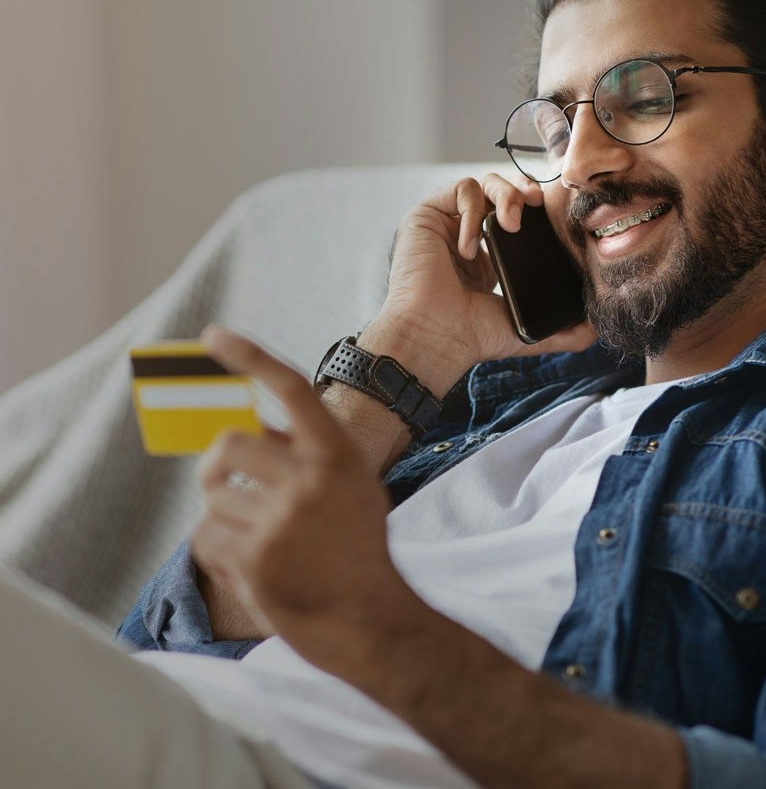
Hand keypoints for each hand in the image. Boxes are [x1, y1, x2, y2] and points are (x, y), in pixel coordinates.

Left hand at [191, 326, 408, 653]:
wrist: (370, 621)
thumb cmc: (356, 547)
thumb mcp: (351, 485)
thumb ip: (307, 453)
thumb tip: (245, 430)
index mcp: (339, 452)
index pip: (290, 387)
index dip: (249, 356)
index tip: (212, 337)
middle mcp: (312, 478)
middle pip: (229, 443)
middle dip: (218, 464)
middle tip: (227, 483)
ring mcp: (283, 519)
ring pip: (211, 492)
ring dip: (223, 512)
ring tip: (258, 537)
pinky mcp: (256, 558)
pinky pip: (204, 535)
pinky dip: (216, 548)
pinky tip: (252, 565)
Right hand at [370, 172, 594, 384]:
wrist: (436, 337)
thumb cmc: (472, 336)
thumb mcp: (527, 331)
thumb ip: (562, 330)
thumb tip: (596, 330)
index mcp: (491, 255)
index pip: (518, 213)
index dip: (536, 206)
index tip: (555, 211)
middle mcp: (468, 235)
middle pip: (502, 189)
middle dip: (524, 190)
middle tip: (538, 203)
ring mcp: (447, 224)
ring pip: (483, 182)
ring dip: (504, 196)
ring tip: (511, 224)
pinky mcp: (426, 216)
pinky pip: (459, 191)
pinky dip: (472, 213)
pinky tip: (471, 248)